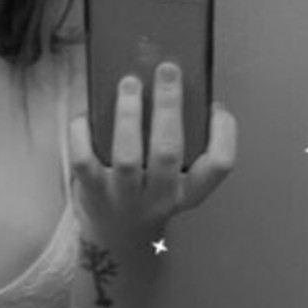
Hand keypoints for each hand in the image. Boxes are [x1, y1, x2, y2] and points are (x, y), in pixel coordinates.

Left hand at [70, 62, 236, 250]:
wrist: (118, 236)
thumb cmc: (149, 193)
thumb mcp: (176, 177)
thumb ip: (181, 140)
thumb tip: (174, 86)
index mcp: (189, 191)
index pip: (219, 165)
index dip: (223, 133)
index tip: (215, 108)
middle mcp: (160, 197)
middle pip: (168, 151)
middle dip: (168, 106)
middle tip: (167, 71)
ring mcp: (125, 197)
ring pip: (128, 156)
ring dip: (129, 115)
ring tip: (130, 84)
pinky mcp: (93, 194)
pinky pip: (85, 160)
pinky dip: (83, 134)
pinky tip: (88, 115)